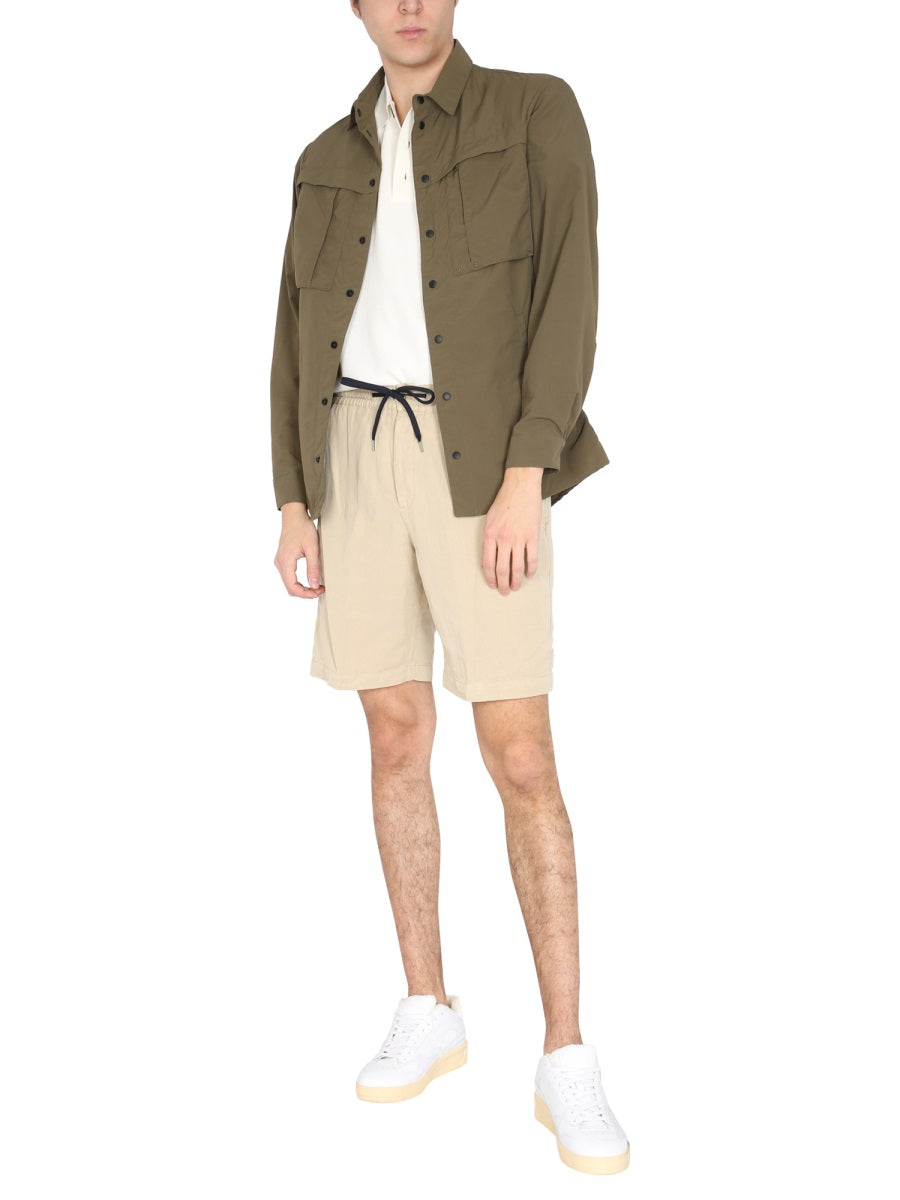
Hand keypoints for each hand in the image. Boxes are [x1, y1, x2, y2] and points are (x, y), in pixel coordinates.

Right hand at [274, 503, 325, 597]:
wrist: (294, 516)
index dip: (305, 594)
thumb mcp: (312, 548)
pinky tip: (309, 579)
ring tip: (316, 586)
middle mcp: (280, 563)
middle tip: (320, 590)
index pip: (292, 587)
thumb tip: (314, 585)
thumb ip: (313, 568)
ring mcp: (280, 561)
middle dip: (305, 592)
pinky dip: (298, 582)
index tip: (318, 591)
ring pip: (288, 583)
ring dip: (302, 588)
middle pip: (289, 587)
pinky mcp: (283, 559)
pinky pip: (288, 576)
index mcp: (286, 561)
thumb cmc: (303, 528)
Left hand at [482, 467, 543, 593]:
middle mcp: (503, 538)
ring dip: (516, 580)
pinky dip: (531, 569)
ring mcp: (518, 538)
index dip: (490, 577)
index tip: (492, 585)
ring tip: (516, 587)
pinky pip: (531, 558)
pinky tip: (529, 574)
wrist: (521, 486)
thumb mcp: (490, 518)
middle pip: (502, 569)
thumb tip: (491, 556)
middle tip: (504, 592)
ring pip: (517, 567)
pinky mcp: (532, 535)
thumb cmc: (504, 501)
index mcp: (490, 535)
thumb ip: (489, 537)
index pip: (488, 563)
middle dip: (502, 584)